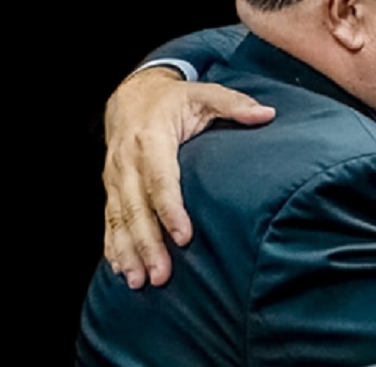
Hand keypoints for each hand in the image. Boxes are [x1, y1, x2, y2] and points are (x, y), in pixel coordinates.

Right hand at [102, 66, 274, 287]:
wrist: (131, 94)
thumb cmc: (173, 99)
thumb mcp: (205, 94)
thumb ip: (235, 104)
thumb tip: (267, 114)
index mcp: (151, 138)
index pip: (160, 179)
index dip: (170, 210)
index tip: (184, 237)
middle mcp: (128, 160)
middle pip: (135, 207)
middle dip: (147, 243)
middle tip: (161, 274)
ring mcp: (115, 176)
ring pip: (118, 218)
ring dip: (128, 251)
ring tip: (138, 280)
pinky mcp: (111, 187)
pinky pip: (108, 219)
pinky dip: (113, 245)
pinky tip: (121, 268)